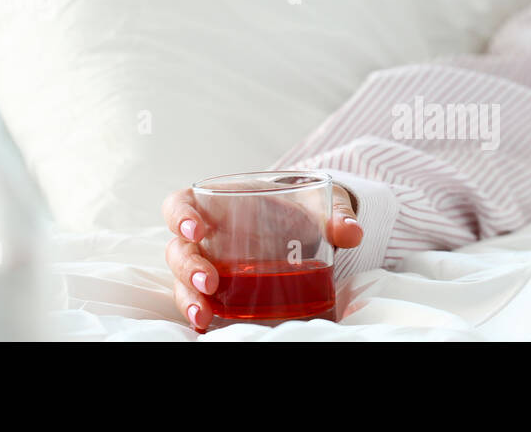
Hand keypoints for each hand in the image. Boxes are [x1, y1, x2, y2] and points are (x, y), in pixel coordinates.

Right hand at [162, 183, 362, 330]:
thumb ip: (336, 214)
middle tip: (208, 283)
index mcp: (220, 203)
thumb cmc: (304, 207)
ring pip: (182, 279)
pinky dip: (200, 313)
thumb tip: (351, 232)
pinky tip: (206, 328)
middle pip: (179, 249)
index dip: (180, 216)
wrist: (311, 227)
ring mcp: (211, 263)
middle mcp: (208, 236)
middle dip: (188, 267)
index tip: (195, 230)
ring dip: (189, 296)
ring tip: (204, 315)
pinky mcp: (221, 288)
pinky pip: (201, 300)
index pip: (181, 204)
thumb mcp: (322, 203)